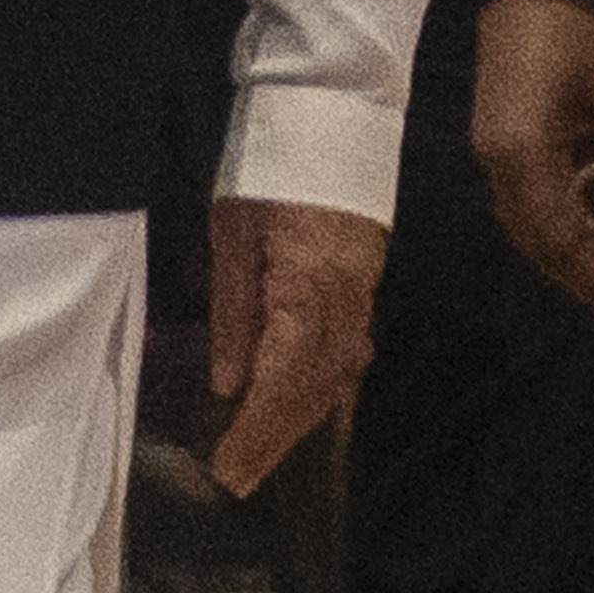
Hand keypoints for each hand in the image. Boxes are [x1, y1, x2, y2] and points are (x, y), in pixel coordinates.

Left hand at [201, 195, 384, 495]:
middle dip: (278, 439)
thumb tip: (228, 384)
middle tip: (241, 478)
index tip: (229, 471)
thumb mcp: (233, 234)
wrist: (330, 115)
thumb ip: (234, 312)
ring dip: (301, 419)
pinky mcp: (365, 284)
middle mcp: (345, 304)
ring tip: (264, 451)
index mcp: (307, 292)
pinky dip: (323, 386)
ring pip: (336, 377)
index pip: (282, 384)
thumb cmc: (268, 167)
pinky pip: (348, 353)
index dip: (257, 434)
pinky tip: (304, 402)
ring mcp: (362, 295)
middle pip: (315, 390)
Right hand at [467, 0, 593, 322]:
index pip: (562, 242)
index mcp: (521, 154)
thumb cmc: (582, 25)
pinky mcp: (505, 132)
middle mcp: (499, 160)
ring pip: (539, 220)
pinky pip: (539, 189)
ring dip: (590, 235)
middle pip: (542, 243)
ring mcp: (497, 147)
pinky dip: (578, 202)